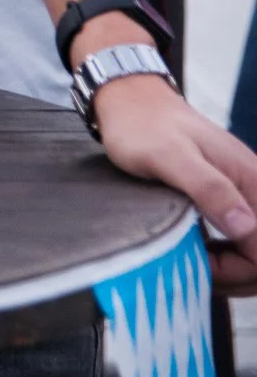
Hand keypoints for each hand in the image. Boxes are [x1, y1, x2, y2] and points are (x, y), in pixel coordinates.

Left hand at [93, 73, 256, 293]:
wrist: (132, 100)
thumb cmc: (142, 127)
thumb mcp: (170, 157)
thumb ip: (209, 189)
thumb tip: (246, 226)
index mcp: (253, 182)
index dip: (236, 270)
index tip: (197, 268)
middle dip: (238, 276)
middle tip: (194, 273)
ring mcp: (246, 193)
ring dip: (234, 270)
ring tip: (196, 268)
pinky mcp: (232, 197)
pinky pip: (245, 238)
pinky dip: (229, 256)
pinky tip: (201, 254)